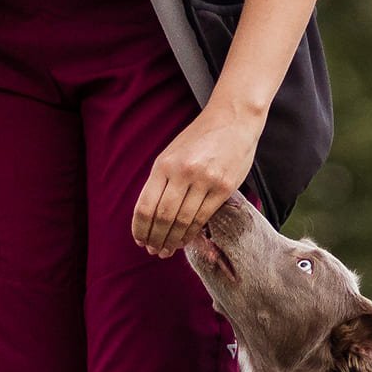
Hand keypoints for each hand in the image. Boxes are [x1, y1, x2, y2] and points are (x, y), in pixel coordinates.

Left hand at [132, 102, 263, 256]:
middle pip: (163, 217)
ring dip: (173, 240)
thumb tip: (149, 216)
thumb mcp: (171, 154)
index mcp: (164, 164)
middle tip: (154, 251)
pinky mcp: (224, 187)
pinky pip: (203, 217)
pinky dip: (191, 232)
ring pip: (183, 221)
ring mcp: (205, 180)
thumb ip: (160, 181)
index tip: (139, 240)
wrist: (232, 120)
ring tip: (168, 249)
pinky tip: (185, 239)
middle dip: (156, 238)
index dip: (140, 228)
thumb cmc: (199, 139)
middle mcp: (183, 172)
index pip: (145, 206)